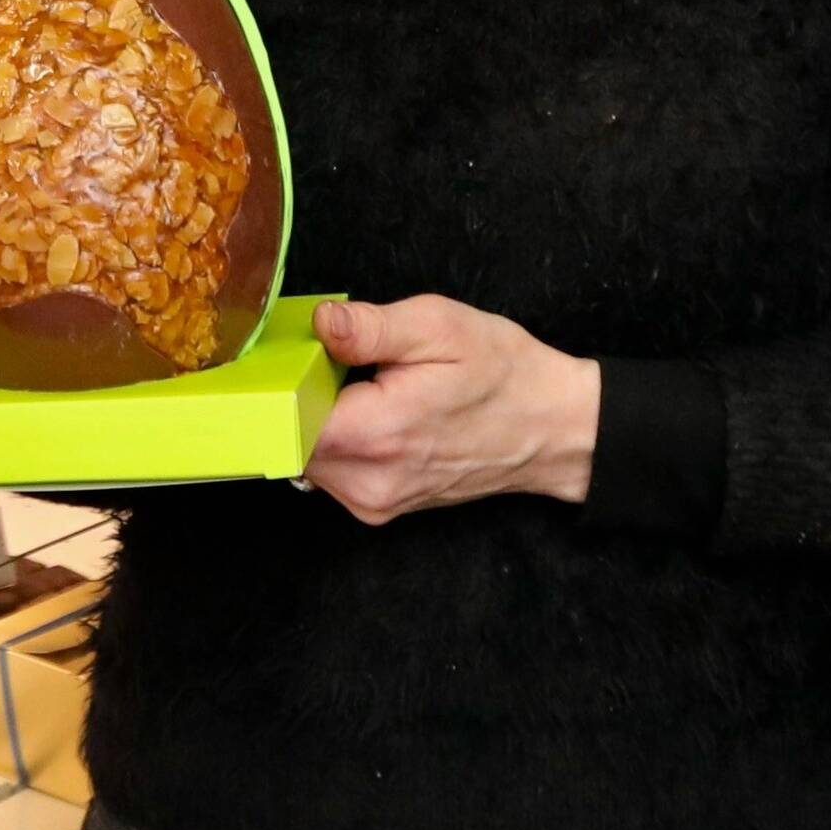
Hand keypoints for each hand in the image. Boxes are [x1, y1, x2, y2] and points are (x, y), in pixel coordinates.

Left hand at [302, 296, 600, 525]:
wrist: (552, 428)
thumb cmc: (503, 373)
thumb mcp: (440, 328)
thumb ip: (371, 327)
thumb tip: (320, 321)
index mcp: (377, 434)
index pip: (282, 419)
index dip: (278, 382)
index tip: (295, 355)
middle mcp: (368, 482)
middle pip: (288, 439)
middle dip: (299, 397)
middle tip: (337, 361)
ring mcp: (374, 502)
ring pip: (306, 457)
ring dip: (319, 419)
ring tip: (363, 386)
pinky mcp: (380, 508)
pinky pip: (332, 471)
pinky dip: (339, 440)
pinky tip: (372, 413)